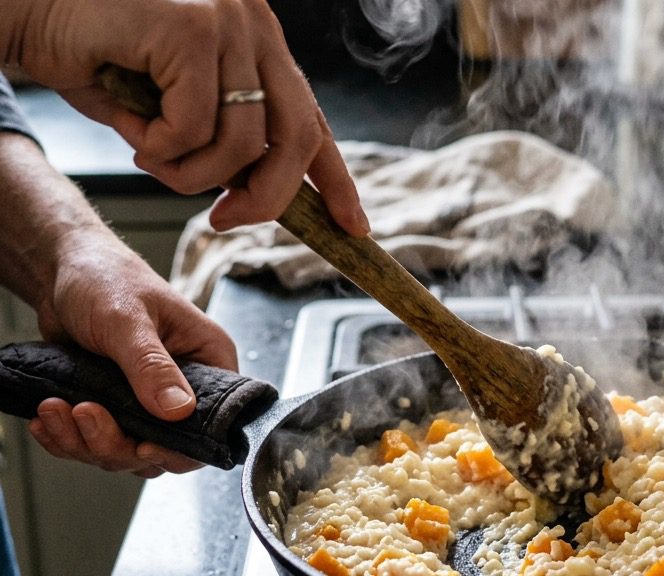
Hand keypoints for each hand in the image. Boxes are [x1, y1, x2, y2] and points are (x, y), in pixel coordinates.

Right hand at [7, 0, 368, 234]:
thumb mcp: (174, 108)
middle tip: (223, 221)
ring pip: (243, 142)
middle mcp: (255, 27)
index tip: (354, 225)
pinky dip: (162, 149)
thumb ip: (219, 140)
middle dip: (266, 198)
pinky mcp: (192, 29)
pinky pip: (195, 126)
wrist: (29, 8)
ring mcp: (227, 23)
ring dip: (193, 176)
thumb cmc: (96, 54)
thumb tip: (251, 194)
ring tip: (152, 159)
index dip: (336, 179)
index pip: (313, 119)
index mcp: (259, 44)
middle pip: (296, 137)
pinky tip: (134, 133)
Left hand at [27, 230, 237, 476]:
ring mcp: (150, 402)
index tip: (141, 446)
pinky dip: (68, 439)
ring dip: (84, 441)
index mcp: (209, 359)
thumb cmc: (106, 279)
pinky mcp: (117, 408)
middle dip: (116, 442)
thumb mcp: (128, 321)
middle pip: (164, 447)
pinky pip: (98, 443)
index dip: (180, 445)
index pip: (213, 421)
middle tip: (83, 413)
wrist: (63, 274)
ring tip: (54, 410)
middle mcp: (187, 386)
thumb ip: (152, 366)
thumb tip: (180, 410)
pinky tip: (47, 421)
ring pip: (127, 451)